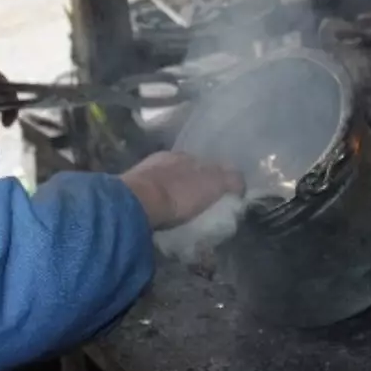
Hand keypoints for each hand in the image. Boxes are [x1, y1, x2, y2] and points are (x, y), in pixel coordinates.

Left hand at [120, 151, 244, 229]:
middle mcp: (163, 160)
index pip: (203, 163)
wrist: (136, 203)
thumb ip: (230, 179)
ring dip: (172, 194)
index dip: (213, 178)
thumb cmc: (178, 192)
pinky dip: (157, 203)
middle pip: (183, 172)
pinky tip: (159, 215)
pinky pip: (149, 197)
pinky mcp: (130, 192)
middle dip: (191, 185)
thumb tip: (240, 182)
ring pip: (164, 182)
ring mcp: (144, 174)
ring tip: (178, 213)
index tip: (217, 194)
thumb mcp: (214, 183)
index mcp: (183, 155)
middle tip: (198, 205)